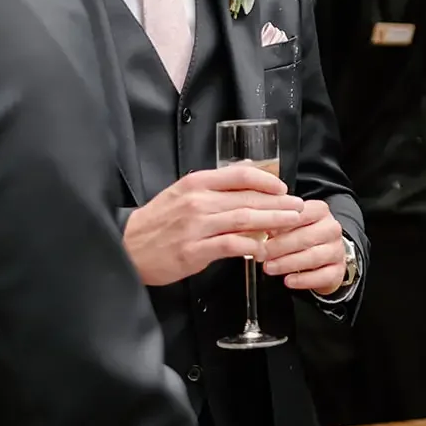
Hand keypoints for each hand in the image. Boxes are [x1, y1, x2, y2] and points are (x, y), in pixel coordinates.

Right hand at [123, 165, 305, 285]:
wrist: (127, 246)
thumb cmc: (157, 222)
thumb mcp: (182, 195)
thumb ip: (212, 190)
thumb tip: (246, 185)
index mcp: (196, 183)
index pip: (239, 175)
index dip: (266, 181)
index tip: (283, 188)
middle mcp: (198, 201)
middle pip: (247, 199)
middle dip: (278, 203)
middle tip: (298, 208)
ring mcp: (196, 226)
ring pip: (244, 220)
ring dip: (272, 222)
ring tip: (290, 224)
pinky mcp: (194, 250)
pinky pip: (231, 245)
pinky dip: (251, 246)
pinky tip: (264, 249)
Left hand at [259, 199, 345, 294]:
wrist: (325, 255)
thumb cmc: (302, 236)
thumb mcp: (290, 224)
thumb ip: (275, 222)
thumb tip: (252, 226)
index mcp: (319, 211)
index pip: (299, 214)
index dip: (278, 223)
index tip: (260, 232)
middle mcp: (331, 228)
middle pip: (305, 237)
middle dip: (279, 247)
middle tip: (261, 254)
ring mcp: (337, 250)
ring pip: (313, 257)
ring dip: (288, 263)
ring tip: (269, 268)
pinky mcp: (338, 270)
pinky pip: (321, 276)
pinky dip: (302, 280)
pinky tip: (288, 281)